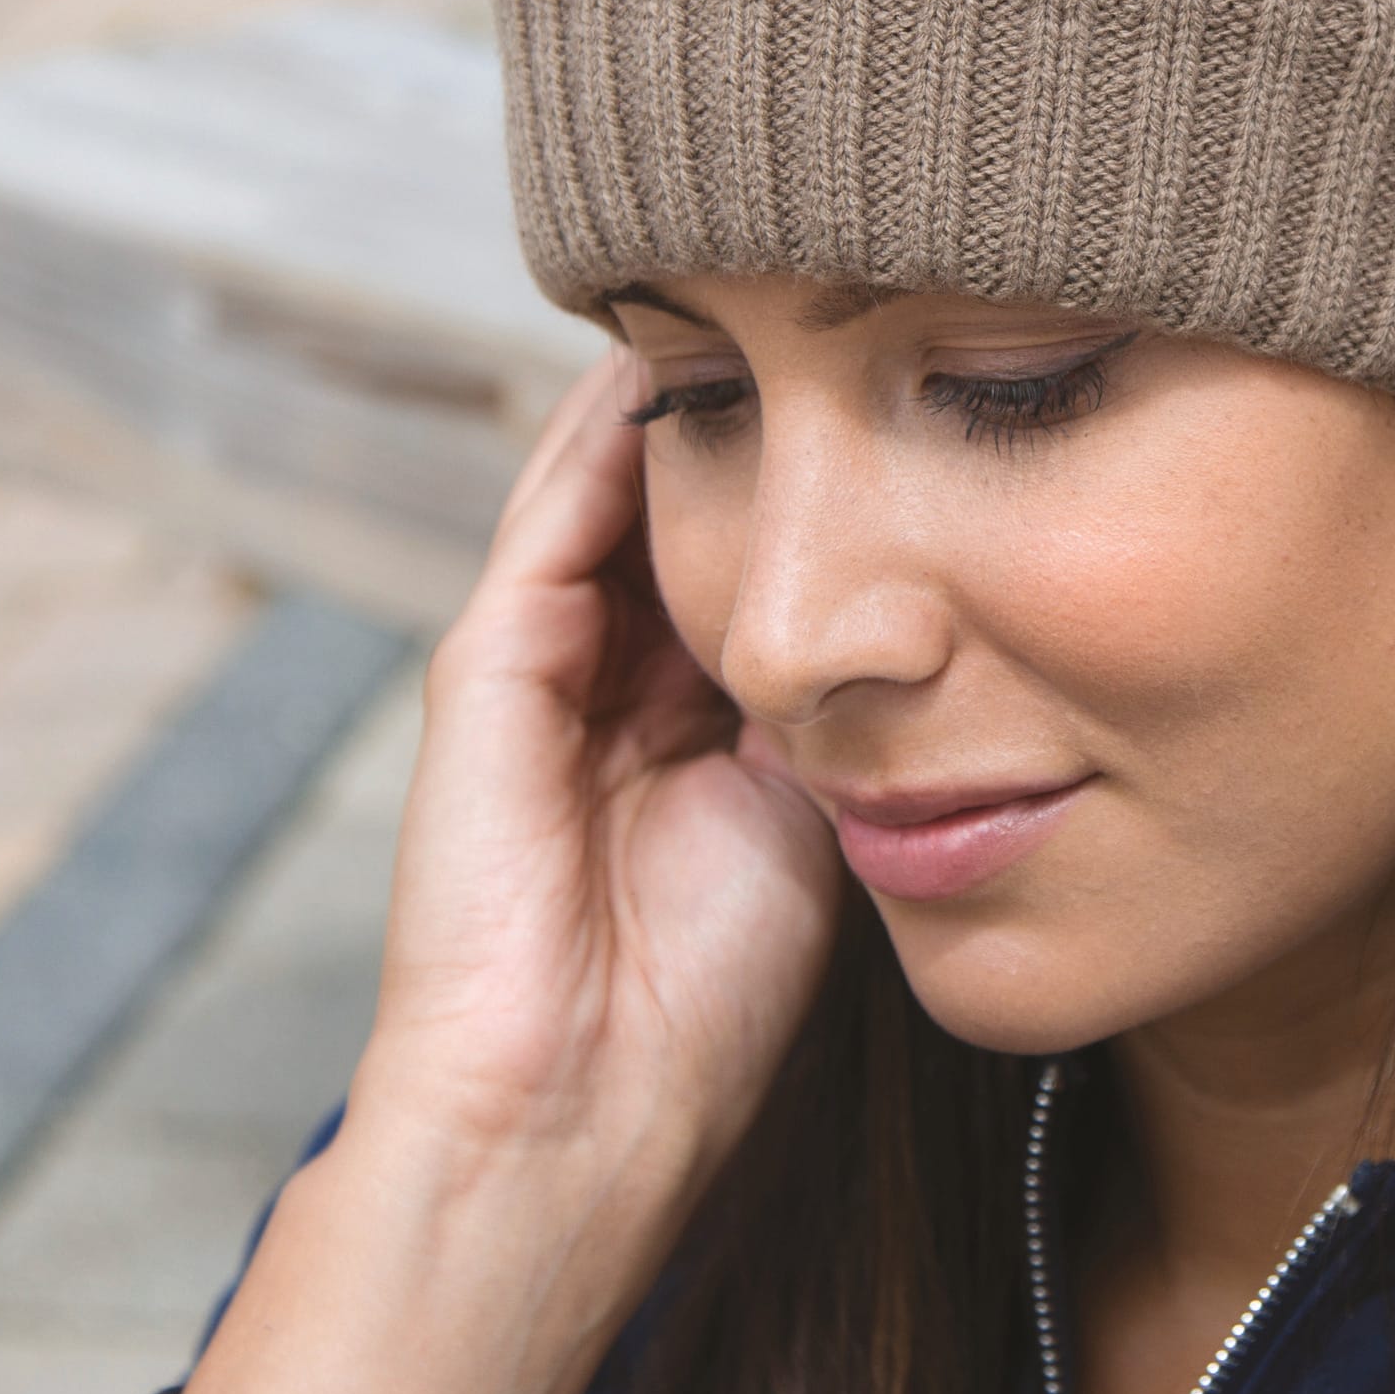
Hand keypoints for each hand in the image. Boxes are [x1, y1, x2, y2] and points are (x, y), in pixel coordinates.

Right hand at [362, 342, 842, 1167]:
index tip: (893, 386)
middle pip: (688, 506)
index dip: (820, 477)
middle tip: (821, 304)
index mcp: (694, 714)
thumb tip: (906, 586)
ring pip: (617, 490)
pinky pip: (554, 517)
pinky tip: (662, 358)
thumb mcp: (813, 809)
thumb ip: (838, 698)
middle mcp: (619, 670)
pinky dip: (606, 435)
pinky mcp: (488, 661)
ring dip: (680, 399)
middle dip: (752, 416)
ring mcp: (544, 659)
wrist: (586, 1102)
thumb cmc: (712, 990)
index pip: (762, 557)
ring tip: (742, 291)